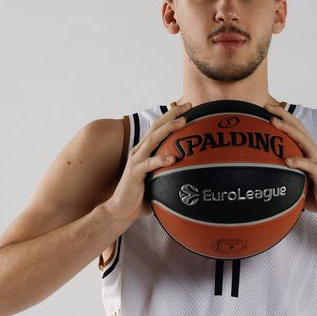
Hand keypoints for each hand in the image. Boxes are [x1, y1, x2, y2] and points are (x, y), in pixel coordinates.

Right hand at [106, 102, 192, 226]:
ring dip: (168, 129)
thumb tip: (195, 173)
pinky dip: (160, 160)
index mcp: (146, 150)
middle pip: (157, 126)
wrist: (121, 210)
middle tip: (189, 105)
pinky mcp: (134, 173)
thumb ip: (171, 173)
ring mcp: (136, 160)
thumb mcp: (159, 180)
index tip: (189, 107)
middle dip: (173, 114)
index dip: (173, 115)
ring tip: (183, 122)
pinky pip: (148, 164)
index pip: (159, 127)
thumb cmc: (142, 196)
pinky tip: (172, 158)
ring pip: (153, 139)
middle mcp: (140, 151)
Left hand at [264, 102, 316, 221]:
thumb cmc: (315, 193)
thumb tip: (263, 173)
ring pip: (302, 140)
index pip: (294, 129)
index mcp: (307, 151)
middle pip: (297, 127)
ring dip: (287, 130)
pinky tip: (287, 160)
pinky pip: (308, 165)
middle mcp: (313, 151)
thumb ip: (284, 172)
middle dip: (282, 114)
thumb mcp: (297, 179)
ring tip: (273, 122)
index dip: (281, 116)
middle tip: (266, 106)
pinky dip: (298, 161)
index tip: (266, 108)